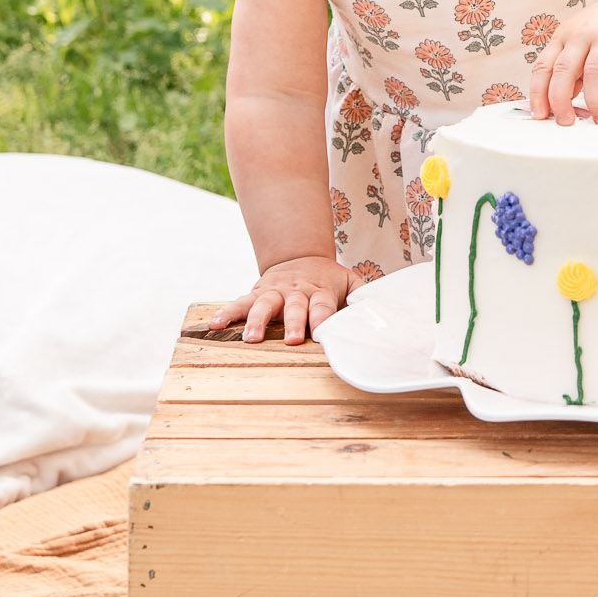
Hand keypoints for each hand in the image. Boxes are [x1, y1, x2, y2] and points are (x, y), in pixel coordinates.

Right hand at [208, 254, 352, 343]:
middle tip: (291, 339)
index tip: (320, 334)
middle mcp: (296, 291)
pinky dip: (227, 313)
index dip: (322, 319)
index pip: (323, 306)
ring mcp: (274, 292)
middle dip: (292, 323)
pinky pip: (240, 303)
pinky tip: (214, 324)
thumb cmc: (328, 279)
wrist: (300, 257)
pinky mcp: (256, 293)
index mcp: (320, 290)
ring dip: (257, 322)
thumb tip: (383, 309)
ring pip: (264, 305)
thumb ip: (364, 296)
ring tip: (251, 338)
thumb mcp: (350, 281)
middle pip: (294, 307)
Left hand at [528, 0, 597, 125]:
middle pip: (565, 69)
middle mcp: (583, 35)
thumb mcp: (577, 44)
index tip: (540, 114)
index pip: (544, 66)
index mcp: (564, 37)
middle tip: (566, 121)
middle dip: (561, 100)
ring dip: (595, 101)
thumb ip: (567, 71)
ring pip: (595, 72)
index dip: (538, 92)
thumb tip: (558, 103)